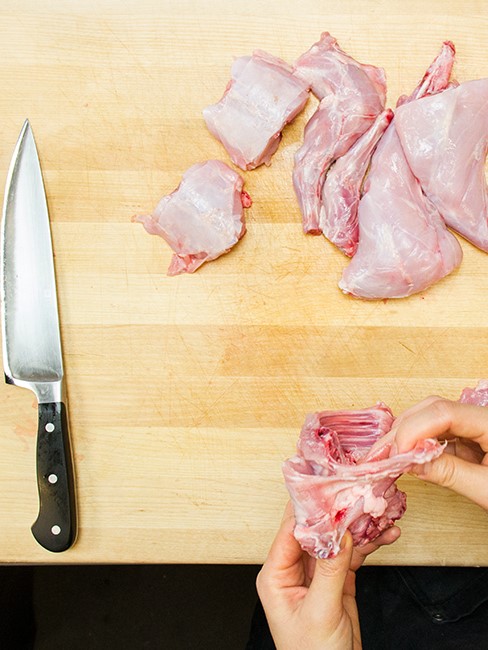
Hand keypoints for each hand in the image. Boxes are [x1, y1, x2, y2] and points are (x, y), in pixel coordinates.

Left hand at [256, 502, 399, 649]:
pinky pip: (352, 554)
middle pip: (315, 530)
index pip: (290, 531)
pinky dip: (369, 544)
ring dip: (359, 527)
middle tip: (357, 495)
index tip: (329, 490)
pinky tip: (385, 535)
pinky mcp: (337, 581)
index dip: (309, 509)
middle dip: (338, 514)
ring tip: (379, 513)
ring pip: (337, 539)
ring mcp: (316, 574)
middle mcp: (293, 571)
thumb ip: (330, 570)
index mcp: (276, 576)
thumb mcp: (321, 612)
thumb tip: (339, 534)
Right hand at [393, 397, 487, 508]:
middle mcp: (481, 417)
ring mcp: (475, 426)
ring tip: (385, 457)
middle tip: (377, 455)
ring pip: (432, 419)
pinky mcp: (471, 438)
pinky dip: (418, 445)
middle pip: (433, 410)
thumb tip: (409, 463)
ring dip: (406, 437)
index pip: (443, 412)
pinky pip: (438, 434)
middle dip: (403, 431)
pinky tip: (404, 457)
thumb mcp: (486, 489)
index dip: (414, 430)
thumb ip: (448, 473)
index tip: (397, 455)